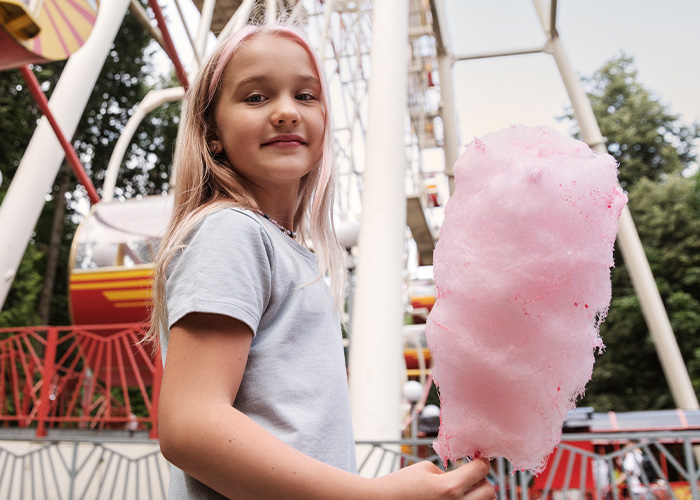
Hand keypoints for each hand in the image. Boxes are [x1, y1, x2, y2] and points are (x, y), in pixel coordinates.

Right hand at [373, 458, 494, 499]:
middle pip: (489, 491)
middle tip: (470, 474)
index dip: (482, 460)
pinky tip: (450, 497)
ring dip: (476, 494)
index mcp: (450, 488)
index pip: (482, 470)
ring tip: (460, 488)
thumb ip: (449, 473)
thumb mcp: (426, 469)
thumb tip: (464, 477)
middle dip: (482, 480)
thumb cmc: (401, 484)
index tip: (479, 458)